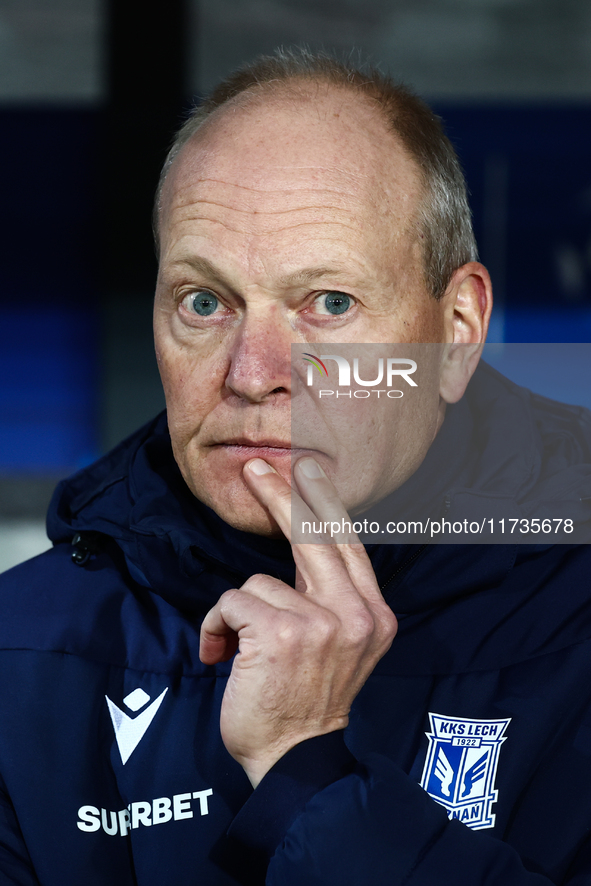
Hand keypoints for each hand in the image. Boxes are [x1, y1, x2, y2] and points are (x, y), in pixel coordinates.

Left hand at [199, 457, 397, 786]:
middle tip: (254, 470)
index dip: (322, 502)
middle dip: (279, 495)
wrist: (296, 760)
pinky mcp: (280, 633)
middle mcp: (356, 614)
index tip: (305, 469)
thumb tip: (305, 549)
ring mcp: (321, 623)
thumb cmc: (308, 702)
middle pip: (312, 534)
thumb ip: (331, 600)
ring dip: (238, 613)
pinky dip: (216, 627)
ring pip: (259, 580)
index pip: (347, 543)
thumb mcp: (342, 647)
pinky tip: (223, 655)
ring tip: (240, 650)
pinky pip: (232, 601)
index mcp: (374, 615)